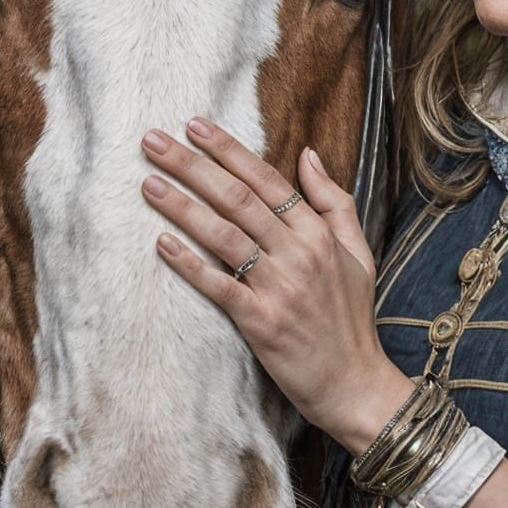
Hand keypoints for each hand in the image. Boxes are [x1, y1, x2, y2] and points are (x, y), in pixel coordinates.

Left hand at [140, 117, 413, 449]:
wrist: (354, 382)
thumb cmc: (351, 318)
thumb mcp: (357, 252)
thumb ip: (333, 201)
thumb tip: (308, 154)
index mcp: (318, 233)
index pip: (267, 179)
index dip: (228, 150)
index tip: (194, 125)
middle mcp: (298, 253)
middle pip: (238, 199)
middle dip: (193, 166)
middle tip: (153, 141)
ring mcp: (279, 287)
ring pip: (224, 235)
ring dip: (183, 207)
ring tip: (149, 184)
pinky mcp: (260, 322)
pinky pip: (218, 286)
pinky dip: (190, 264)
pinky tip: (162, 243)